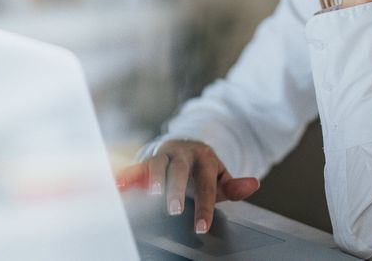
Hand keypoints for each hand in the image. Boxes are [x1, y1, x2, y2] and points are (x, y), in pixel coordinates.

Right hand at [114, 139, 260, 233]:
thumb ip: (234, 185)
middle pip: (179, 170)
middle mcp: (182, 153)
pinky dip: (126, 175)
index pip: (205, 184)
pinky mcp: (146, 158)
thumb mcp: (220, 177)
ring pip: (157, 163)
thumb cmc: (202, 169)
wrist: (183, 146)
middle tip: (174, 209)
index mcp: (204, 158)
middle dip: (176, 189)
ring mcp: (163, 154)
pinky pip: (135, 166)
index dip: (204, 206)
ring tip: (152, 195)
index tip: (202, 227)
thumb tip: (253, 184)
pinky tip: (118, 184)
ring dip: (153, 178)